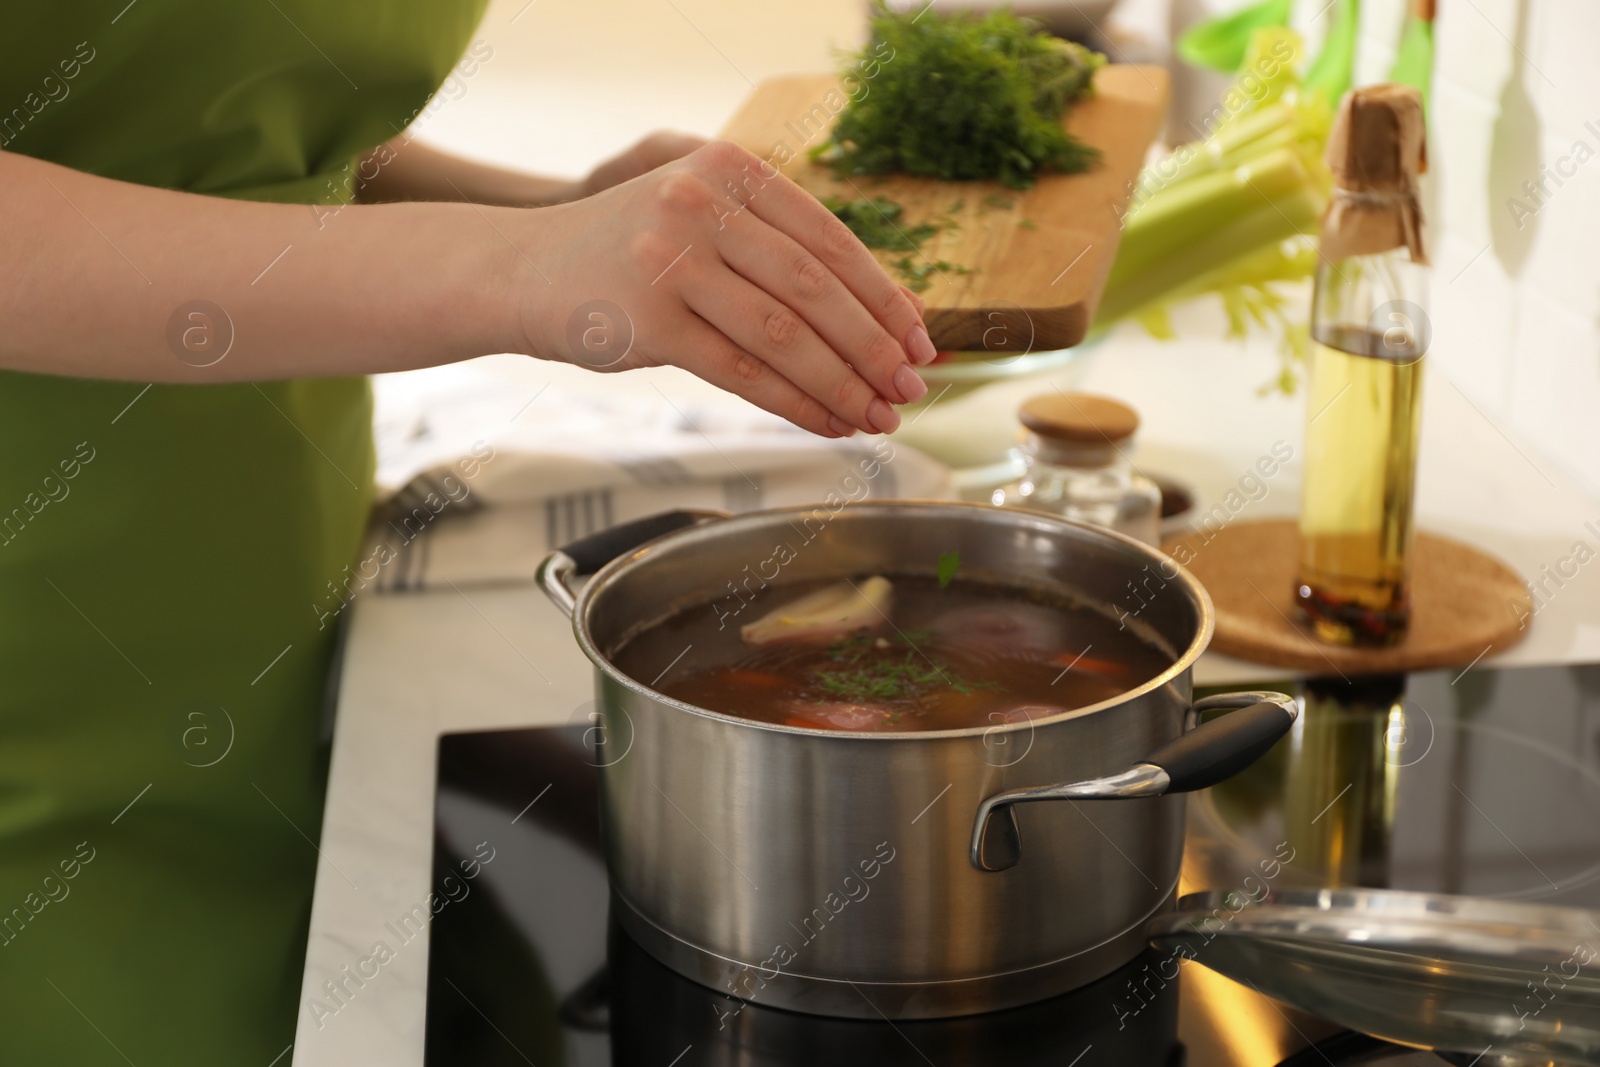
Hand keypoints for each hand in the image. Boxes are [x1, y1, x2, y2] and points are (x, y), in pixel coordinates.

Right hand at [516, 141, 937, 436]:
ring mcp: (671, 260)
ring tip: (879, 416)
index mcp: (730, 170)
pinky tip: (829, 423)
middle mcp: (702, 204)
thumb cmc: (632, 255)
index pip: (830, 239)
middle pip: (816, 288)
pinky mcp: (650, 321)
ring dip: (843, 384)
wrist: (525, 271)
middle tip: (912, 389)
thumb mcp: (704, 220)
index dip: (884, 296)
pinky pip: (744, 372)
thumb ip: (777, 251)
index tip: (922, 340)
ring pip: (785, 335)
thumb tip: (882, 319)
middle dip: (874, 347)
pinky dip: (796, 403)